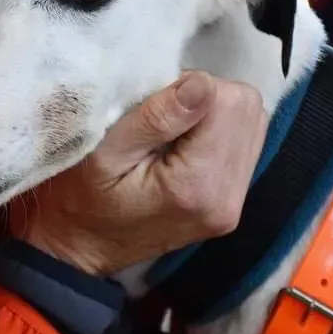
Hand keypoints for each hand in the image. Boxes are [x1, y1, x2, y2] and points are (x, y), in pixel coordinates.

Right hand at [21, 71, 267, 276]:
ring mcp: (236, 204)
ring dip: (216, 112)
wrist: (81, 249)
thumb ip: (156, 118)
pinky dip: (218, 131)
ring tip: (174, 128)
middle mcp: (229, 198)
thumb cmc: (80, 199)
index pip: (230, 101)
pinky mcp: (233, 203)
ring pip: (252, 122)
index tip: (155, 104)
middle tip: (164, 114)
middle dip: (209, 96)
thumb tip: (203, 84)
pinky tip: (185, 144)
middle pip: (249, 109)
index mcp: (197, 185)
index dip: (192, 87)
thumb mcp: (104, 152)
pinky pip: (244, 143)